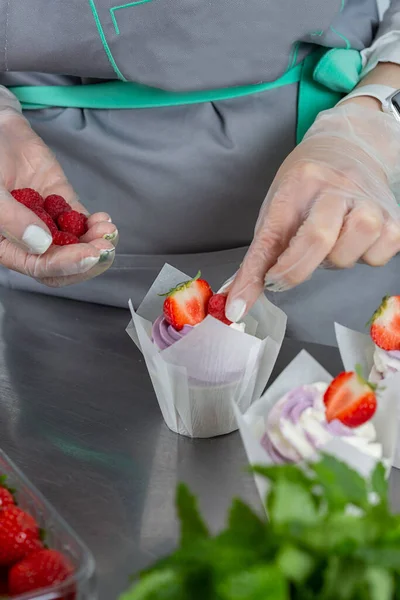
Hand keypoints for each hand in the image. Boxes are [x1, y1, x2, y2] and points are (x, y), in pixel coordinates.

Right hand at [0, 88, 116, 286]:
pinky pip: (83, 225)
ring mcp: (49, 224)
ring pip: (77, 247)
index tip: (88, 255)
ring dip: (96, 244)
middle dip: (88, 261)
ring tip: (108, 231)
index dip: (65, 265)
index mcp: (7, 245)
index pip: (39, 267)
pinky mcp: (63, 207)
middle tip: (106, 249)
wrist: (0, 131)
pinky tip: (103, 220)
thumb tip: (42, 244)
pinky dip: (96, 226)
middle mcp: (29, 241)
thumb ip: (10, 218)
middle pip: (63, 265)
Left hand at [226, 103, 399, 321]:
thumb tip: (237, 301)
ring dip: (334, 261)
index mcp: (300, 182)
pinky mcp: (394, 217)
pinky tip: (352, 244)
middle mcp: (338, 186)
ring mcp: (369, 201)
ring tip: (327, 247)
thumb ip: (259, 257)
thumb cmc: (305, 189)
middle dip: (296, 270)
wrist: (348, 149)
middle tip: (284, 274)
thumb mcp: (275, 211)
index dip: (258, 273)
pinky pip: (378, 257)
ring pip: (350, 251)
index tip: (240, 302)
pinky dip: (363, 259)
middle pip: (318, 238)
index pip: (274, 234)